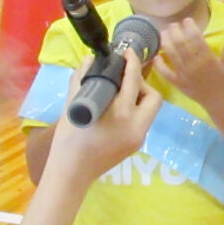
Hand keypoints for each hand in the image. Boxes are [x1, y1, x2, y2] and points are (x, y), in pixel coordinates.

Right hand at [44, 49, 158, 183]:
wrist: (71, 173)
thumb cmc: (69, 139)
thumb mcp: (73, 104)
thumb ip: (82, 78)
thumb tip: (90, 59)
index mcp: (121, 114)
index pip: (134, 81)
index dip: (132, 63)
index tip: (127, 52)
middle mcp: (136, 126)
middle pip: (154, 96)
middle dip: (142, 84)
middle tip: (123, 81)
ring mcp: (139, 138)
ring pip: (151, 110)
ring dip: (139, 98)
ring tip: (118, 95)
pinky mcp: (136, 145)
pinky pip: (143, 121)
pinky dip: (134, 110)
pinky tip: (116, 110)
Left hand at [155, 18, 223, 107]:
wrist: (220, 101)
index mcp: (208, 59)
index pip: (196, 39)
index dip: (190, 28)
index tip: (187, 20)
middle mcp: (194, 65)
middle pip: (182, 44)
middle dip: (176, 32)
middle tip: (172, 25)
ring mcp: (185, 74)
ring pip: (172, 55)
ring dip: (166, 43)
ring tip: (163, 34)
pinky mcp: (178, 83)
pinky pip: (166, 74)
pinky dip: (159, 65)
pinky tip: (156, 56)